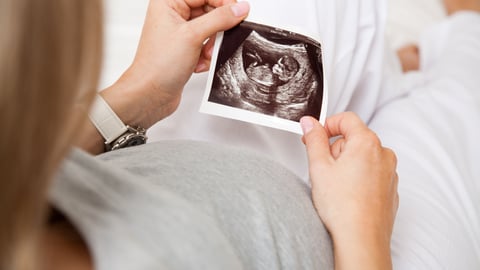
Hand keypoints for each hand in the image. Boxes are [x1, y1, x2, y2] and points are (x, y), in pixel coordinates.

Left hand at [102, 0, 249, 128]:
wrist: (149, 94)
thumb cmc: (158, 65)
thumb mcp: (193, 36)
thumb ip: (220, 19)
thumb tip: (240, 8)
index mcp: (168, 3)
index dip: (223, 2)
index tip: (238, 13)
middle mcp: (173, 15)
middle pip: (209, 10)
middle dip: (217, 27)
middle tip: (222, 37)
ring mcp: (179, 33)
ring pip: (210, 29)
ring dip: (212, 43)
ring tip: (206, 53)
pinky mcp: (184, 50)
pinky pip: (206, 44)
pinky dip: (207, 55)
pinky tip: (199, 64)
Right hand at [300, 112, 398, 269]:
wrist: (362, 239)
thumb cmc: (344, 207)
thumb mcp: (319, 167)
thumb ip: (314, 139)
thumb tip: (310, 123)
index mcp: (367, 143)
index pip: (346, 119)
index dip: (327, 125)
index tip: (315, 136)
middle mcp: (383, 154)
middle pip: (354, 138)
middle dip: (336, 149)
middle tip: (323, 169)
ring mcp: (390, 172)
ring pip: (363, 157)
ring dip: (347, 165)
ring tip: (335, 186)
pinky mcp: (390, 188)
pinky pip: (371, 174)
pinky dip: (358, 178)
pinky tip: (347, 195)